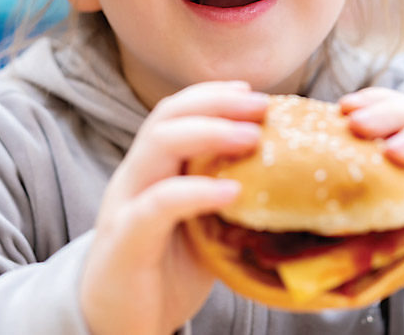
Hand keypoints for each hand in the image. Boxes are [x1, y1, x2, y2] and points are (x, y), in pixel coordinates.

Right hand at [80, 81, 266, 334]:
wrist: (117, 327)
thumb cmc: (164, 273)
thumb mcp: (202, 226)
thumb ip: (228, 197)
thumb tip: (287, 178)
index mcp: (151, 169)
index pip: (174, 112)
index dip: (212, 95)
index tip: (253, 92)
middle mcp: (133, 178)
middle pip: (166, 117)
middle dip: (217, 103)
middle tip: (262, 106)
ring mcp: (124, 206)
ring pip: (157, 146)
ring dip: (209, 133)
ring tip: (252, 137)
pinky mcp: (125, 241)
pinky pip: (158, 204)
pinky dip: (198, 191)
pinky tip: (233, 191)